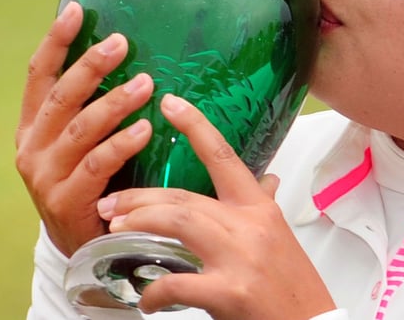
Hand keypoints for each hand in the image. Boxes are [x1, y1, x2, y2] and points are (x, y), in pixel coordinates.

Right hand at [15, 1, 155, 256]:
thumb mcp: (79, 146)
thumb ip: (88, 109)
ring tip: (146, 84)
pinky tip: (144, 129)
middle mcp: (31, 148)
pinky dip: (121, 145)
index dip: (56, 41)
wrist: (79, 251)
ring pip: (79, 129)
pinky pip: (96, 166)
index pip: (38, 75)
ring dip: (114, 103)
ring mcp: (45, 176)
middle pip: (60, 97)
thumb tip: (124, 56)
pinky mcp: (64, 201)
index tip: (76, 10)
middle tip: (121, 43)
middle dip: (90, 66)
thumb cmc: (90, 187)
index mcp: (31, 127)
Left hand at [98, 94, 335, 319]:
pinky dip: (153, 291)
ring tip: (113, 228)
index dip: (196, 126)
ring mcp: (240, 258)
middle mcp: (250, 226)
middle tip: (110, 202)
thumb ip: (262, 206)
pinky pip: (178, 283)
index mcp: (260, 208)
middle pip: (185, 196)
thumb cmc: (293, 287)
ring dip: (139, 223)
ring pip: (178, 224)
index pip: (225, 157)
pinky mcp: (230, 292)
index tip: (170, 103)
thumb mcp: (280, 237)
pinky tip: (146, 299)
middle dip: (140, 197)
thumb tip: (265, 179)